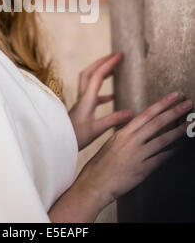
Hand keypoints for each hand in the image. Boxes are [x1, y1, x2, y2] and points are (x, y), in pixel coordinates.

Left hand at [68, 52, 133, 150]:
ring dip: (100, 73)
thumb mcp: (96, 130)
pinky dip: (103, 92)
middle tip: (114, 56)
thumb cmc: (75, 137)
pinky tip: (112, 97)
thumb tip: (131, 112)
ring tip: (114, 71)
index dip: (109, 63)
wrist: (57, 142)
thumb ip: (113, 120)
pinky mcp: (82, 109)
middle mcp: (83, 97)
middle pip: (90, 72)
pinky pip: (93, 95)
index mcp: (87, 99)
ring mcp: (81, 102)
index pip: (98, 75)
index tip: (119, 55)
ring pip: (89, 81)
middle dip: (102, 62)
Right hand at [79, 90, 192, 208]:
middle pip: (157, 123)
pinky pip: (161, 159)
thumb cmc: (101, 164)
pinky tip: (181, 149)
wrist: (95, 182)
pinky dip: (172, 153)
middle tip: (187, 104)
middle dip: (174, 112)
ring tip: (190, 125)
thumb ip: (127, 135)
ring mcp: (137, 155)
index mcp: (124, 132)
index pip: (147, 113)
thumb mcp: (112, 142)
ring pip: (162, 140)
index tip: (173, 96)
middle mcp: (131, 140)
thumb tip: (138, 129)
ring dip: (178, 131)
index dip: (162, 103)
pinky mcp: (142, 169)